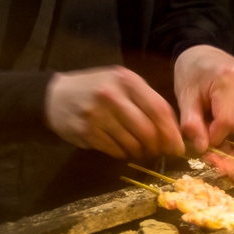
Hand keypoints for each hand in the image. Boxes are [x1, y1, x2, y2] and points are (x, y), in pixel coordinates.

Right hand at [45, 65, 184, 158]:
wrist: (55, 96)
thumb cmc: (97, 89)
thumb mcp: (121, 84)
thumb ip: (147, 100)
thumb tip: (173, 131)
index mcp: (126, 80)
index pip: (158, 109)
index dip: (171, 132)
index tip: (178, 147)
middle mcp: (112, 95)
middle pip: (147, 130)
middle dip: (157, 146)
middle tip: (159, 152)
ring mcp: (97, 114)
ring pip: (132, 143)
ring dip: (141, 152)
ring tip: (141, 151)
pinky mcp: (86, 132)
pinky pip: (115, 150)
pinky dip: (124, 153)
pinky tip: (123, 149)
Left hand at [174, 45, 233, 152]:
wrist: (202, 53)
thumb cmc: (190, 74)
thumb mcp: (185, 98)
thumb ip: (192, 124)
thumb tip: (202, 148)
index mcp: (227, 79)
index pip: (226, 122)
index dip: (213, 135)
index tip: (199, 134)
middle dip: (217, 128)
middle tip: (203, 116)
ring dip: (225, 121)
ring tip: (212, 106)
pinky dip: (233, 113)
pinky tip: (223, 102)